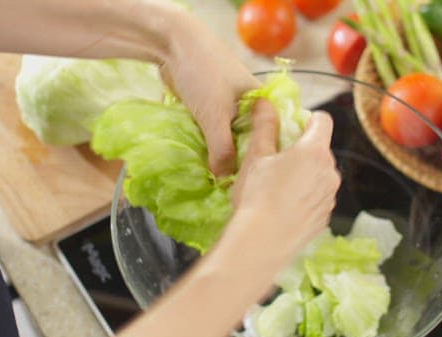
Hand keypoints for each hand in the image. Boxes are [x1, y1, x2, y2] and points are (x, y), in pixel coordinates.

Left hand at [160, 15, 259, 176]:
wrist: (171, 44)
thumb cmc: (203, 74)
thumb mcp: (216, 117)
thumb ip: (222, 150)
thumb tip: (224, 179)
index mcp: (261, 106)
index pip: (269, 142)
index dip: (261, 162)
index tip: (251, 184)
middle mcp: (248, 108)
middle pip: (245, 143)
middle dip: (235, 162)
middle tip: (228, 187)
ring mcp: (226, 108)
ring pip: (225, 139)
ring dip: (216, 155)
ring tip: (212, 180)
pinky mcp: (207, 109)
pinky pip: (208, 133)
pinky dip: (203, 145)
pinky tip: (198, 163)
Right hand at [231, 100, 340, 255]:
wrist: (261, 244)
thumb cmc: (256, 196)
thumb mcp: (256, 156)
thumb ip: (264, 125)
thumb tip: (264, 102)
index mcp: (314, 151)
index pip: (322, 120)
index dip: (306, 119)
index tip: (288, 128)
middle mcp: (330, 171)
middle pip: (320, 148)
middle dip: (301, 149)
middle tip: (275, 160)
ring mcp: (330, 196)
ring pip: (319, 174)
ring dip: (304, 173)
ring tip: (276, 187)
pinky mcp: (325, 216)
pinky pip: (317, 196)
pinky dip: (305, 195)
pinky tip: (283, 206)